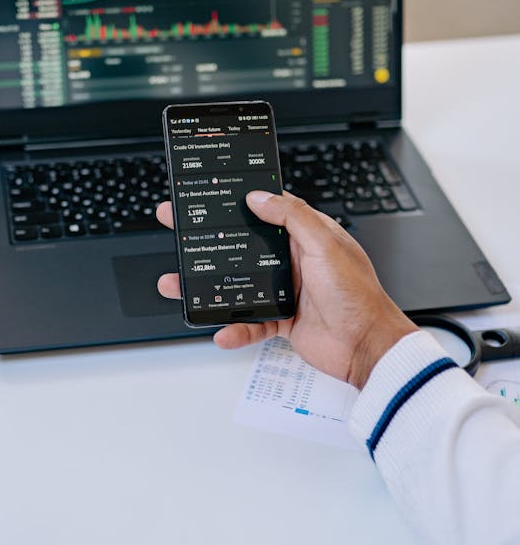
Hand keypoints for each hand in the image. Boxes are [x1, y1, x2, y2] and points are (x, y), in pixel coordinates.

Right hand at [156, 190, 416, 388]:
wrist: (368, 348)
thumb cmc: (358, 297)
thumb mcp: (326, 246)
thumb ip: (293, 217)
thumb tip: (260, 197)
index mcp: (306, 235)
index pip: (265, 210)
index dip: (236, 202)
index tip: (208, 196)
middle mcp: (294, 260)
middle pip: (241, 246)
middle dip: (206, 240)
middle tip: (176, 228)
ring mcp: (286, 290)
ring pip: (237, 284)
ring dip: (207, 287)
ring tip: (178, 285)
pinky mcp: (282, 319)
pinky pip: (250, 321)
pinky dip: (234, 327)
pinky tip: (221, 331)